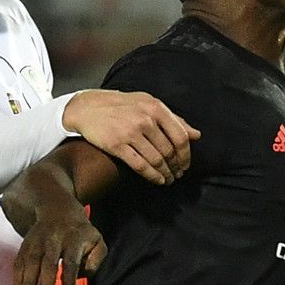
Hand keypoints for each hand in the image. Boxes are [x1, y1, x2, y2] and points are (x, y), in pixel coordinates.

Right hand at [12, 207, 105, 284]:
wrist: (58, 209)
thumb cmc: (80, 232)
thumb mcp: (96, 240)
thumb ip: (96, 259)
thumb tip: (85, 276)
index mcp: (73, 239)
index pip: (71, 262)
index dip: (69, 281)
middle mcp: (53, 239)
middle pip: (48, 264)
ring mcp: (37, 241)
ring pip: (31, 263)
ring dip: (27, 284)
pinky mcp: (26, 244)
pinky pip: (19, 262)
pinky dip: (17, 279)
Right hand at [62, 90, 199, 184]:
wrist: (88, 108)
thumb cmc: (121, 106)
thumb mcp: (148, 104)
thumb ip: (173, 119)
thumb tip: (196, 135)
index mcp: (156, 108)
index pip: (180, 136)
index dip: (186, 155)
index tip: (185, 164)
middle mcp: (145, 120)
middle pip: (169, 151)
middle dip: (176, 167)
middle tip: (177, 174)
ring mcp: (130, 133)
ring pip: (156, 160)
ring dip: (165, 173)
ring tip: (168, 179)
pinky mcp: (117, 145)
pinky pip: (140, 165)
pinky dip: (152, 176)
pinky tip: (157, 180)